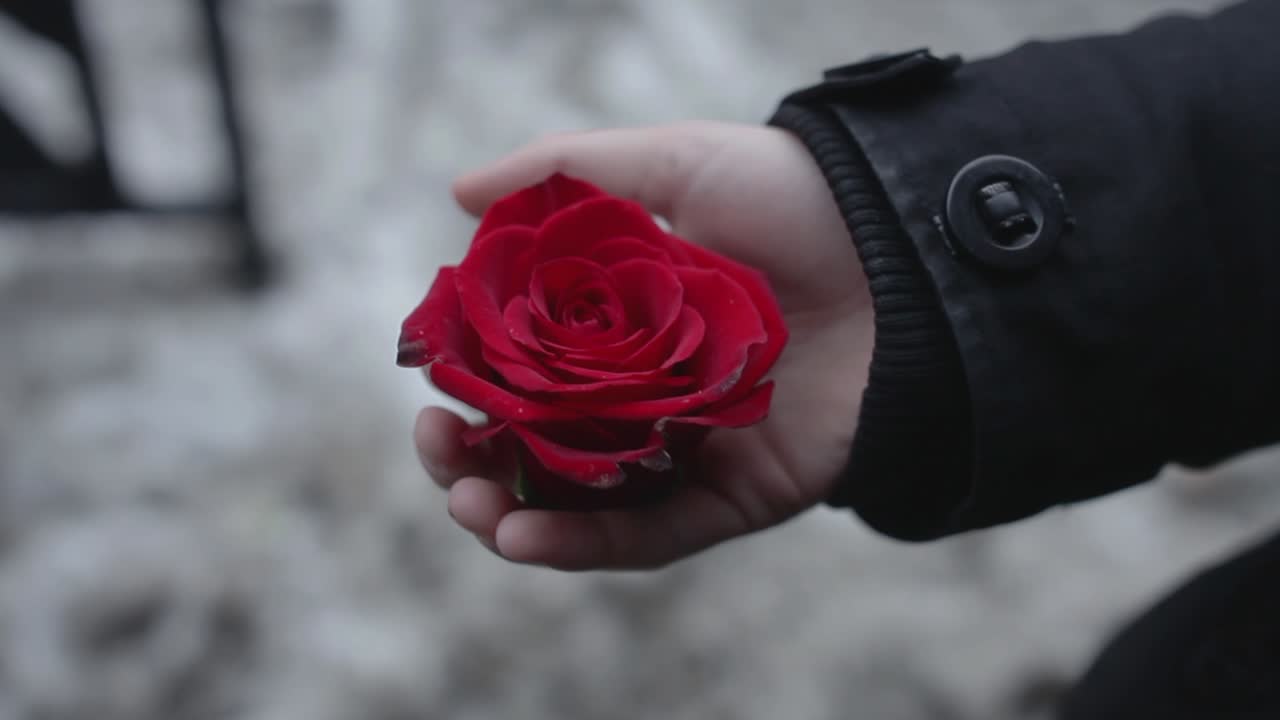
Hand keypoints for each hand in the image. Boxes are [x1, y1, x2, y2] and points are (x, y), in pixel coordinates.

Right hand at [416, 122, 872, 569]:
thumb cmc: (789, 198)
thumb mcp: (670, 164)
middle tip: (441, 451)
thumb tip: (455, 193)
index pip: (519, 374)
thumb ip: (562, 174)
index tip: (427, 385)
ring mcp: (687, 453)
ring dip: (513, 515)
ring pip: (584, 505)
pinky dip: (586, 544)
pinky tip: (526, 534)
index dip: (466, 386)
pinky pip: (653, 534)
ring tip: (470, 507)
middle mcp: (643, 398)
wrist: (902, 249)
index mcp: (617, 330)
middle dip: (473, 460)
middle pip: (538, 448)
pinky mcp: (734, 498)